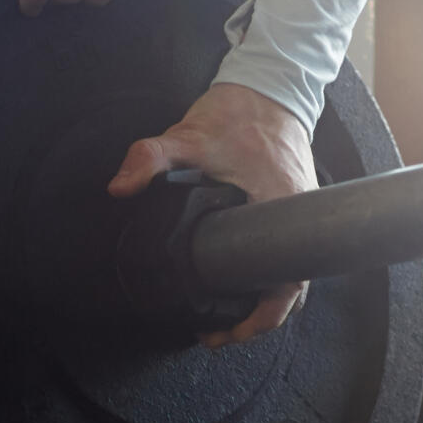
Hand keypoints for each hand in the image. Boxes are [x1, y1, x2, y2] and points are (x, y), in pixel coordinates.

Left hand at [109, 83, 315, 346]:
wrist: (270, 87)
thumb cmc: (239, 113)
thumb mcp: (187, 136)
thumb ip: (149, 158)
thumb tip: (120, 187)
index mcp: (282, 205)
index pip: (286, 282)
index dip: (260, 316)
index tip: (228, 332)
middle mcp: (301, 214)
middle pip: (291, 289)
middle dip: (257, 319)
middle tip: (219, 335)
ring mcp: (302, 211)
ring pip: (292, 273)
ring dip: (262, 299)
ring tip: (227, 316)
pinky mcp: (295, 206)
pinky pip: (289, 253)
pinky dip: (268, 274)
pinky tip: (241, 279)